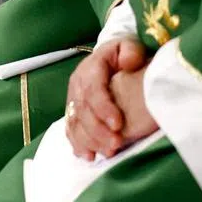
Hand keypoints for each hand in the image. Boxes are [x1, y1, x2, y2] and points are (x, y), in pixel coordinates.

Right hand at [65, 39, 148, 160]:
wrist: (110, 57)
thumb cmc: (124, 54)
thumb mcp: (130, 45)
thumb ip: (131, 51)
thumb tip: (128, 64)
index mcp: (91, 68)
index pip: (93, 89)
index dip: (103, 108)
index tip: (119, 124)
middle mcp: (77, 85)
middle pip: (83, 110)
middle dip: (98, 130)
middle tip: (116, 144)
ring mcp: (73, 99)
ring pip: (75, 122)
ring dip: (90, 140)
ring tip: (108, 153)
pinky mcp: (73, 111)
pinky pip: (71, 129)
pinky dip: (78, 144)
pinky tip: (89, 156)